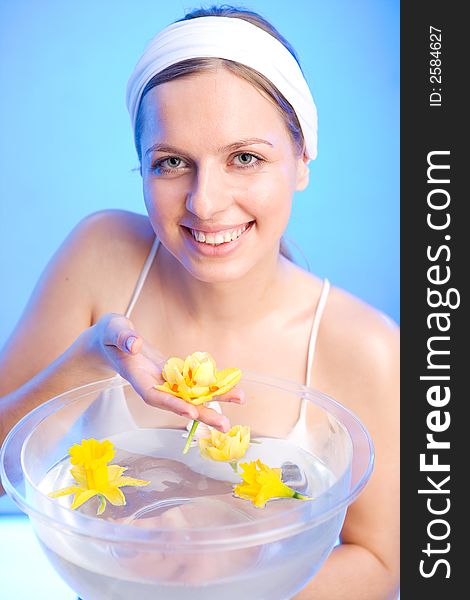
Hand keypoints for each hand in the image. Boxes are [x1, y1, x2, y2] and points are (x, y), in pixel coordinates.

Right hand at [88, 313, 242, 430]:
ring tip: (240, 399)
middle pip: (179, 402)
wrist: (111, 340)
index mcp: (137, 377)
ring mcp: (164, 380)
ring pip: (191, 393)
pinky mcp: (173, 374)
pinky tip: (230, 384)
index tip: (190, 411)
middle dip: (202, 413)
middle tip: (226, 424)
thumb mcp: (112, 330)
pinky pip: (194, 381)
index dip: (172, 404)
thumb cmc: (110, 334)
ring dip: (215, 398)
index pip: (155, 396)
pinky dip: (211, 382)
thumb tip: (136, 344)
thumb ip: (122, 337)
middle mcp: (154, 384)